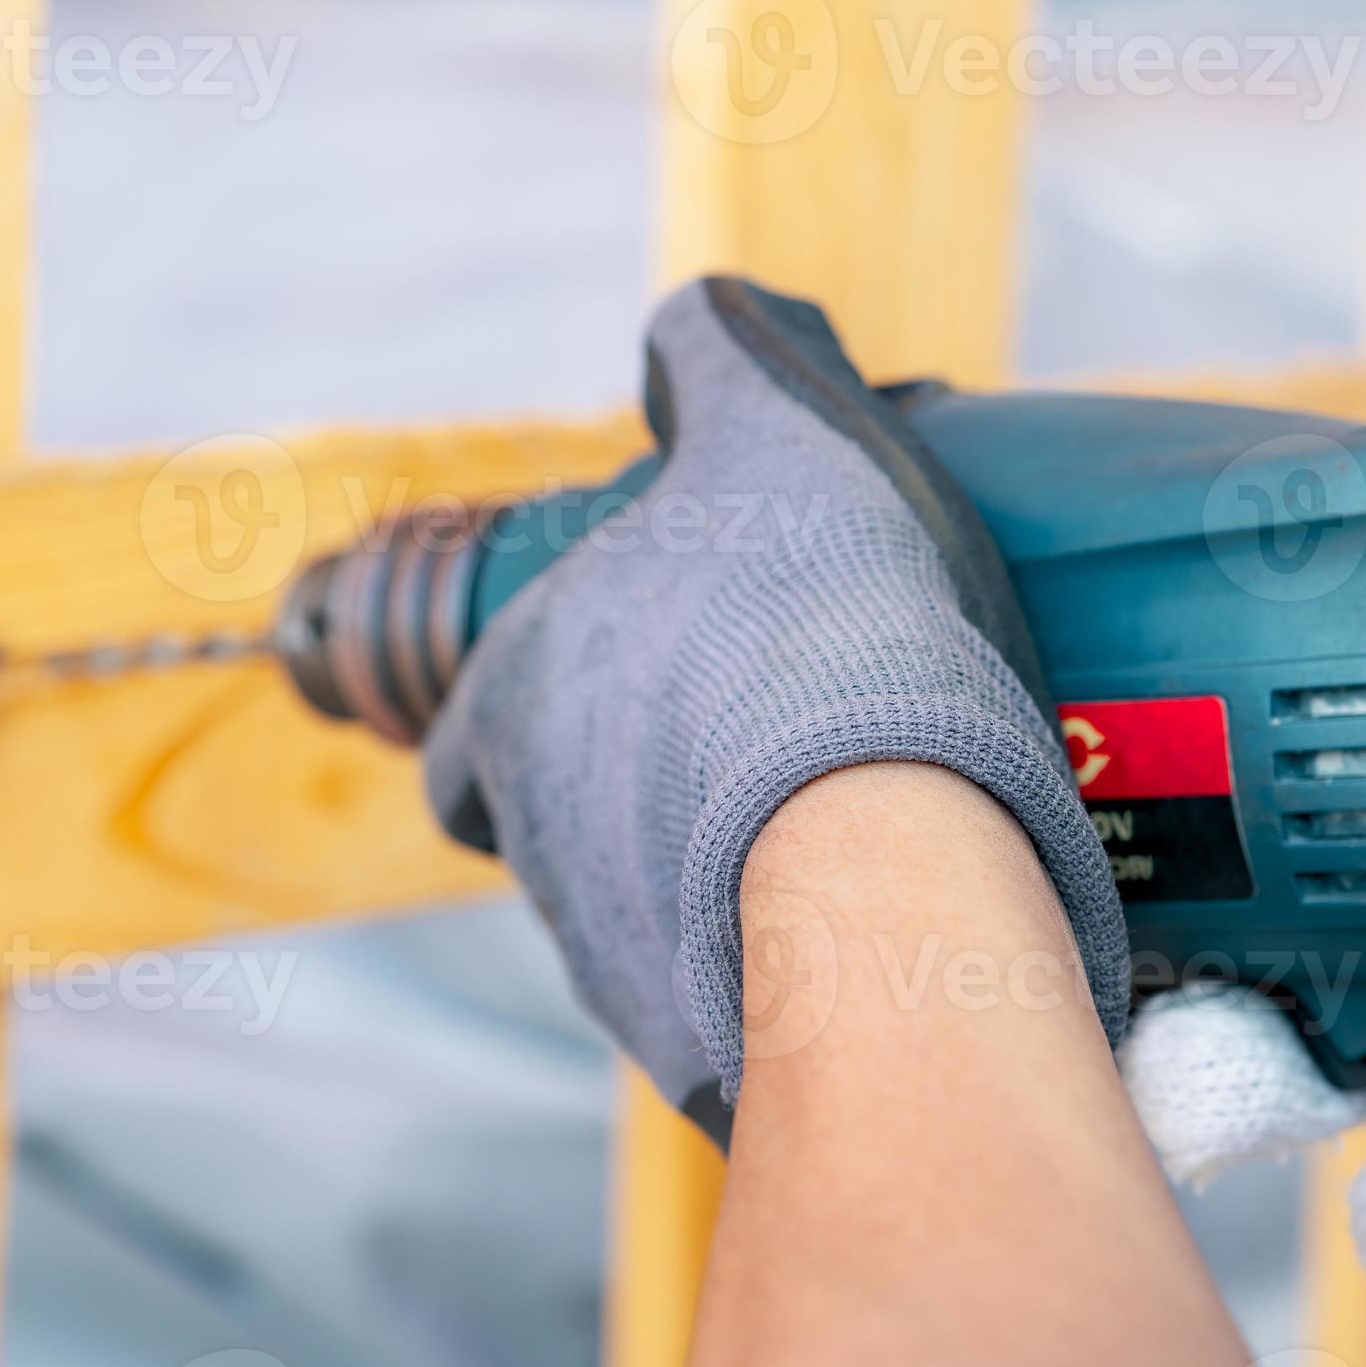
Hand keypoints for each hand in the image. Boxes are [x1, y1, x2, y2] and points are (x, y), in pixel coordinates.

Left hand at [422, 278, 1131, 1125]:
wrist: (884, 859)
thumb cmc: (814, 630)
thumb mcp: (774, 434)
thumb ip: (725, 361)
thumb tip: (700, 315)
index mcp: (519, 705)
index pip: (474, 734)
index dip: (533, 713)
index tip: (640, 697)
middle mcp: (540, 845)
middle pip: (564, 829)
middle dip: (643, 801)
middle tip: (769, 756)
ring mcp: (618, 961)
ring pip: (654, 919)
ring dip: (724, 880)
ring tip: (857, 835)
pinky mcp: (710, 1051)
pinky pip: (744, 996)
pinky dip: (794, 960)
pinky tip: (891, 921)